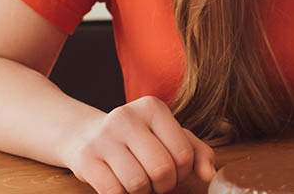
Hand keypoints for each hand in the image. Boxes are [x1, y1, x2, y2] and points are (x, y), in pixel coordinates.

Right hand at [63, 95, 216, 193]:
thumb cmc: (137, 138)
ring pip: (138, 183)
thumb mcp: (168, 136)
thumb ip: (196, 151)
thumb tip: (209, 175)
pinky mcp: (86, 158)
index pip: (184, 154)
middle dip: (164, 186)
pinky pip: (115, 192)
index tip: (172, 171)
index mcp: (153, 107)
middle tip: (156, 182)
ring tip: (138, 182)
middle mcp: (127, 116)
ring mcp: (104, 136)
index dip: (183, 173)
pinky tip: (120, 185)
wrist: (84, 135)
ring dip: (142, 192)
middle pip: (162, 170)